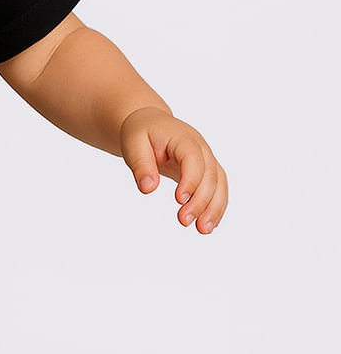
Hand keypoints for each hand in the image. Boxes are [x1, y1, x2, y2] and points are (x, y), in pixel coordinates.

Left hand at [120, 107, 227, 233]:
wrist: (150, 124)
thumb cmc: (141, 132)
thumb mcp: (133, 144)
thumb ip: (141, 165)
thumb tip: (148, 188)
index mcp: (183, 138)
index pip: (193, 159)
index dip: (190, 179)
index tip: (179, 200)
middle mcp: (201, 148)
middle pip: (209, 175)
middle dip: (200, 200)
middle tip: (184, 221)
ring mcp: (206, 160)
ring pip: (219, 184)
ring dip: (214, 208)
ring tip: (203, 230)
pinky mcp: (206, 171)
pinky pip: (217, 189)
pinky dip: (215, 207)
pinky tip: (208, 225)